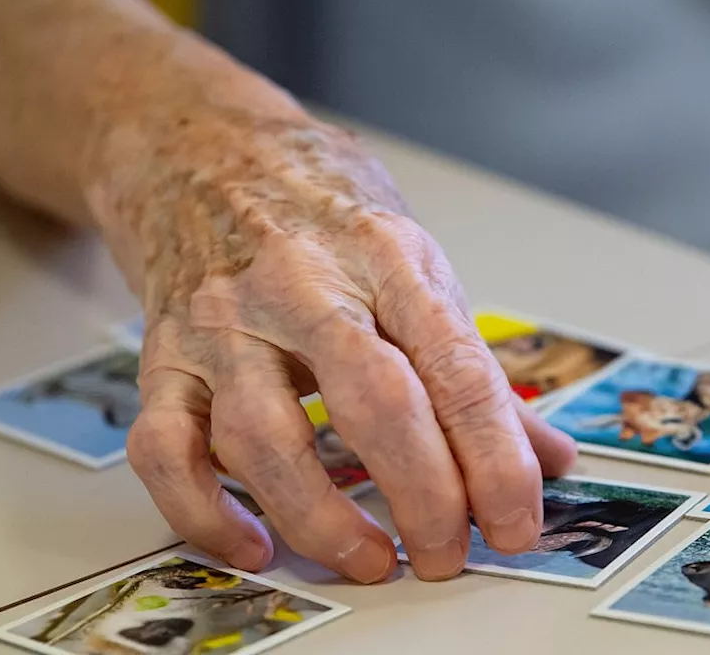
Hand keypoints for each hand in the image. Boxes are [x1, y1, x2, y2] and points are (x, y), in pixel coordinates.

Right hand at [106, 109, 576, 582]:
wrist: (198, 149)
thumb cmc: (320, 208)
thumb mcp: (414, 263)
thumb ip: (474, 366)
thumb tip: (546, 456)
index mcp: (387, 259)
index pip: (457, 370)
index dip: (495, 458)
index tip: (516, 522)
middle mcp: (303, 287)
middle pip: (374, 404)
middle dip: (424, 495)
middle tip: (449, 555)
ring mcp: (224, 323)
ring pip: (264, 438)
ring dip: (322, 518)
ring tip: (372, 560)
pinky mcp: (162, 356)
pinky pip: (166, 449)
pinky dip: (205, 512)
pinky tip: (255, 544)